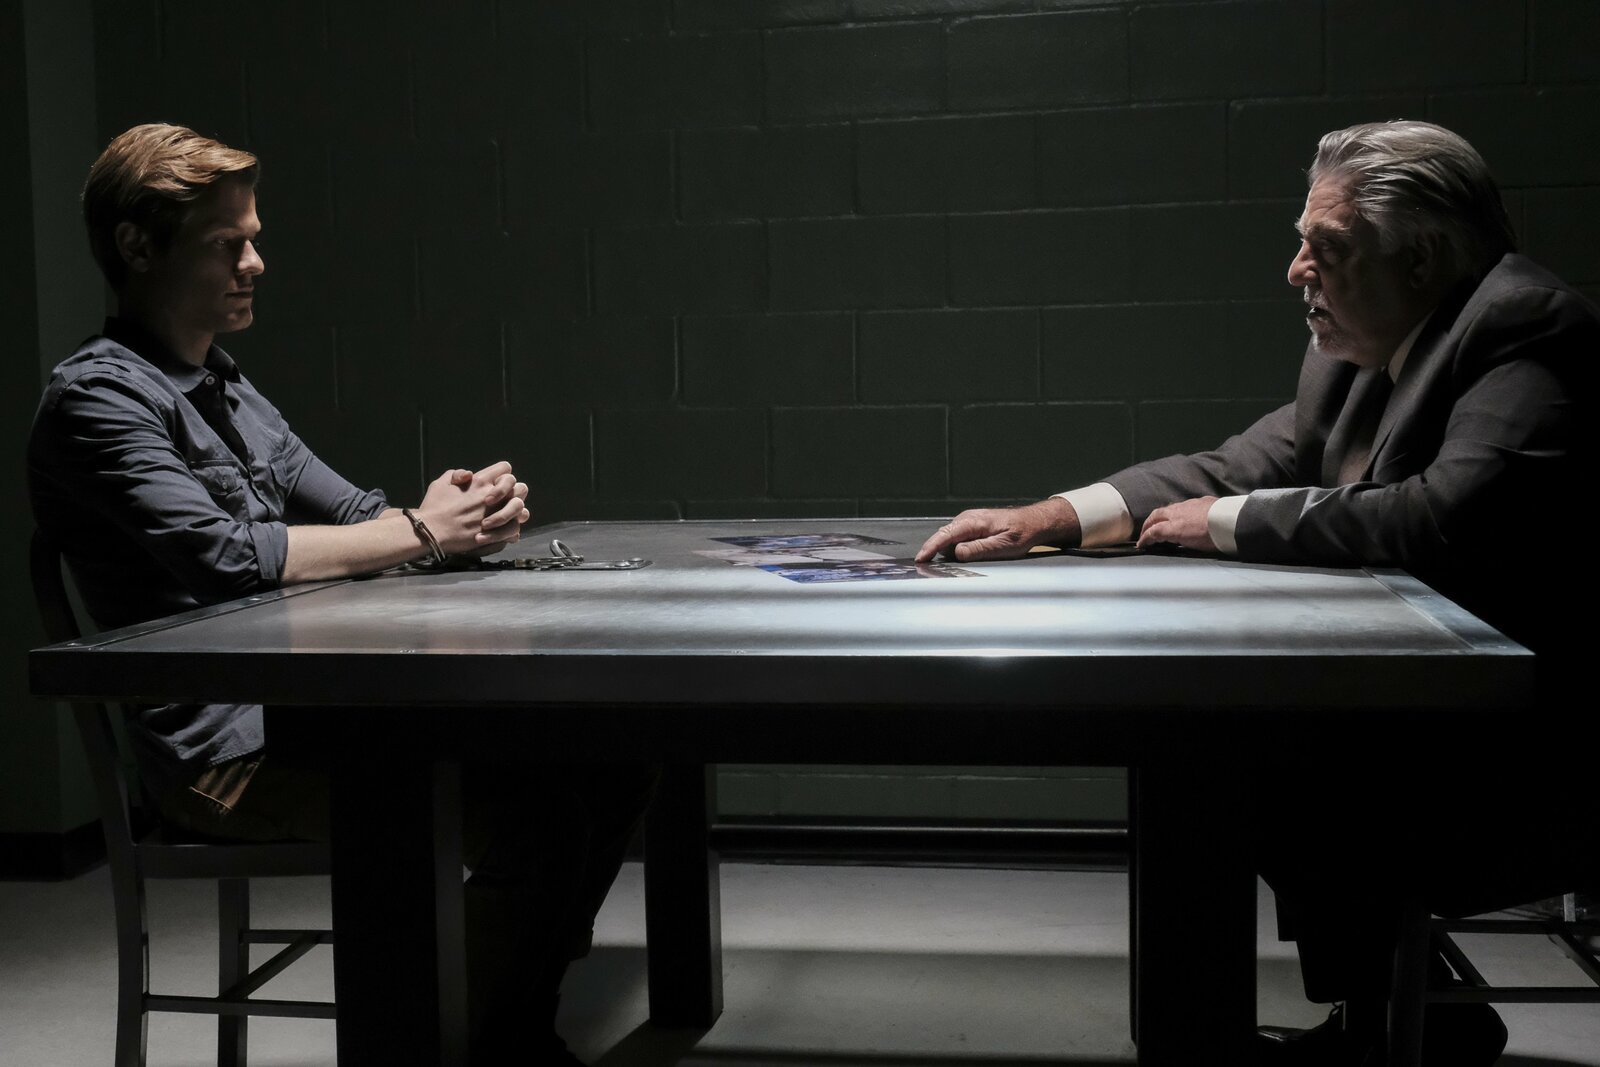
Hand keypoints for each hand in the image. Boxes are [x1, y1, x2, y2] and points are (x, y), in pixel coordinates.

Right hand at [415, 461, 529, 555]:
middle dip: (515, 492)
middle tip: (507, 499)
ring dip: (516, 512)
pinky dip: (512, 531)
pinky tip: (507, 532)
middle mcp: (491, 495)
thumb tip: (469, 474)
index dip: (502, 474)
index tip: (496, 482)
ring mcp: (495, 514)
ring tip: (508, 516)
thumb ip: (457, 474)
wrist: (431, 531)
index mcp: (479, 481)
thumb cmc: (434, 507)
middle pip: (520, 487)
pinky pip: (514, 529)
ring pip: (521, 509)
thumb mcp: (442, 482)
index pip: (505, 468)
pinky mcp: (494, 532)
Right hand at [914, 498, 1080, 562]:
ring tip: (946, 564)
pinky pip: (957, 536)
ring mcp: (969, 520)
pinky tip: (960, 556)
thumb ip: (978, 549)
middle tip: (926, 566)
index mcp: (974, 522)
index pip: (946, 535)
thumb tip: (956, 553)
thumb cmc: (1021, 533)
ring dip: (946, 550)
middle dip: (934, 550)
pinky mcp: (972, 525)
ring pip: (950, 537)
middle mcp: (968, 518)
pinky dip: (954, 547)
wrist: (1033, 522)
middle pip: (943, 536)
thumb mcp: (1003, 546)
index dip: (931, 548)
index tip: (920, 559)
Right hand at [1136, 497, 1217, 551]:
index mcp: (1174, 526)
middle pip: (1156, 515)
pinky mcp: (1201, 501)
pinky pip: (1184, 505)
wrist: (1231, 521)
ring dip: (1161, 516)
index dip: (1145, 537)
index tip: (1141, 543)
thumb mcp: (1190, 544)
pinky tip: (1182, 515)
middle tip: (1146, 531)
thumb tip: (1166, 537)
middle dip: (1148, 523)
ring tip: (1161, 523)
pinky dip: (1177, 511)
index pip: (1154, 530)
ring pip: (1169, 508)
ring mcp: (1189, 505)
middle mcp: (1178, 512)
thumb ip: (1175, 538)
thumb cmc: (1213, 537)